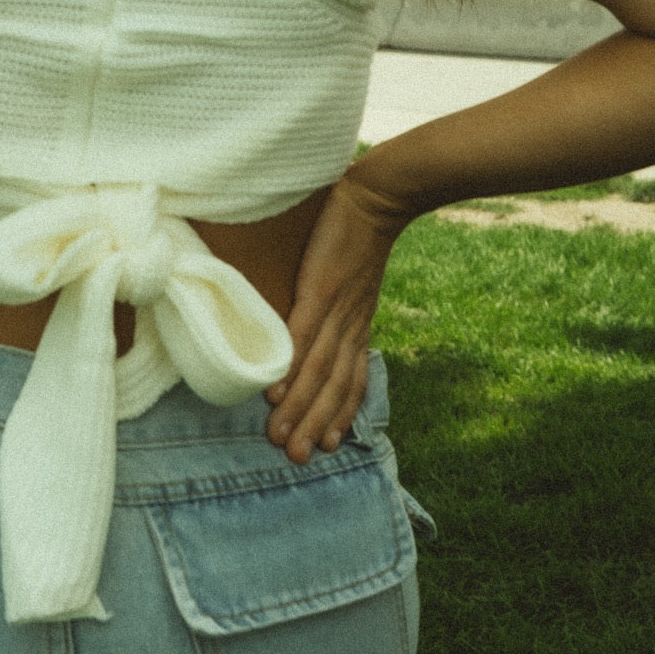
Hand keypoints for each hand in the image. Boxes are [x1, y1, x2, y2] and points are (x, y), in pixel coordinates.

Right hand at [266, 171, 412, 463]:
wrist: (380, 194)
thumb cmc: (358, 229)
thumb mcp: (354, 275)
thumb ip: (337, 297)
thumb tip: (321, 308)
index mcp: (358, 323)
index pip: (351, 379)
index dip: (339, 413)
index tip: (329, 446)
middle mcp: (350, 325)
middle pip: (333, 386)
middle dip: (315, 425)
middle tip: (296, 459)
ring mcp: (335, 309)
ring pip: (317, 371)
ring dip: (298, 409)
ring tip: (279, 437)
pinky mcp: (320, 289)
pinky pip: (302, 335)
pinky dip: (290, 367)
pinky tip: (274, 390)